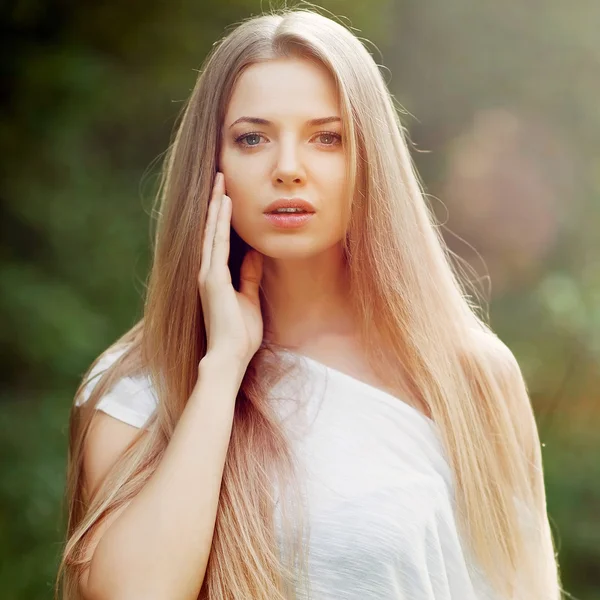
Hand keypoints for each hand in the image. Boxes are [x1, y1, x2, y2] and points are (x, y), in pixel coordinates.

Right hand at [198, 172, 263, 366]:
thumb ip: (249, 275)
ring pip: (211, 231)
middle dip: (215, 203)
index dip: (221, 216)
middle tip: (219, 177)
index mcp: (216, 277)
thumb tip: (255, 254)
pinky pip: (217, 244)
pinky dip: (219, 223)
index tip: (226, 194)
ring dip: (216, 206)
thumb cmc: (240, 332)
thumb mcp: (249, 297)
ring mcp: (207, 274)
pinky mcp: (212, 279)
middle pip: (211, 230)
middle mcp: (207, 272)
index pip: (218, 239)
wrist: (231, 355)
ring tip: (219, 181)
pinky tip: (223, 204)